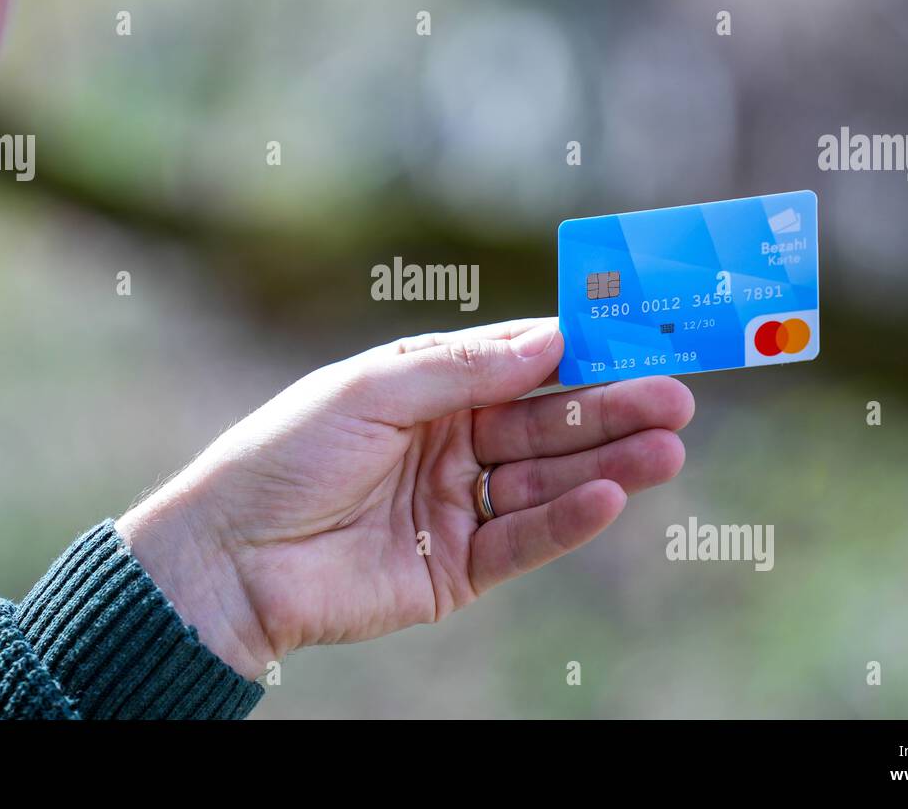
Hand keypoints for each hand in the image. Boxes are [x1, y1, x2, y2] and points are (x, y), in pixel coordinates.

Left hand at [115, 318, 693, 678]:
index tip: (639, 337)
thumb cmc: (284, 457)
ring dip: (606, 463)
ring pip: (545, 481)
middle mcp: (450, 445)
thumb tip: (549, 339)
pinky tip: (610, 495)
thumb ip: (462, 369)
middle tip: (677, 398)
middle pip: (545, 424)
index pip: (518, 367)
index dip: (578, 354)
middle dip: (610, 410)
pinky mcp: (457, 570)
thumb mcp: (370, 392)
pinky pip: (523, 540)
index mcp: (427, 392)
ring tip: (667, 447)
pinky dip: (567, 519)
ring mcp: (456, 508)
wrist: (230, 559)